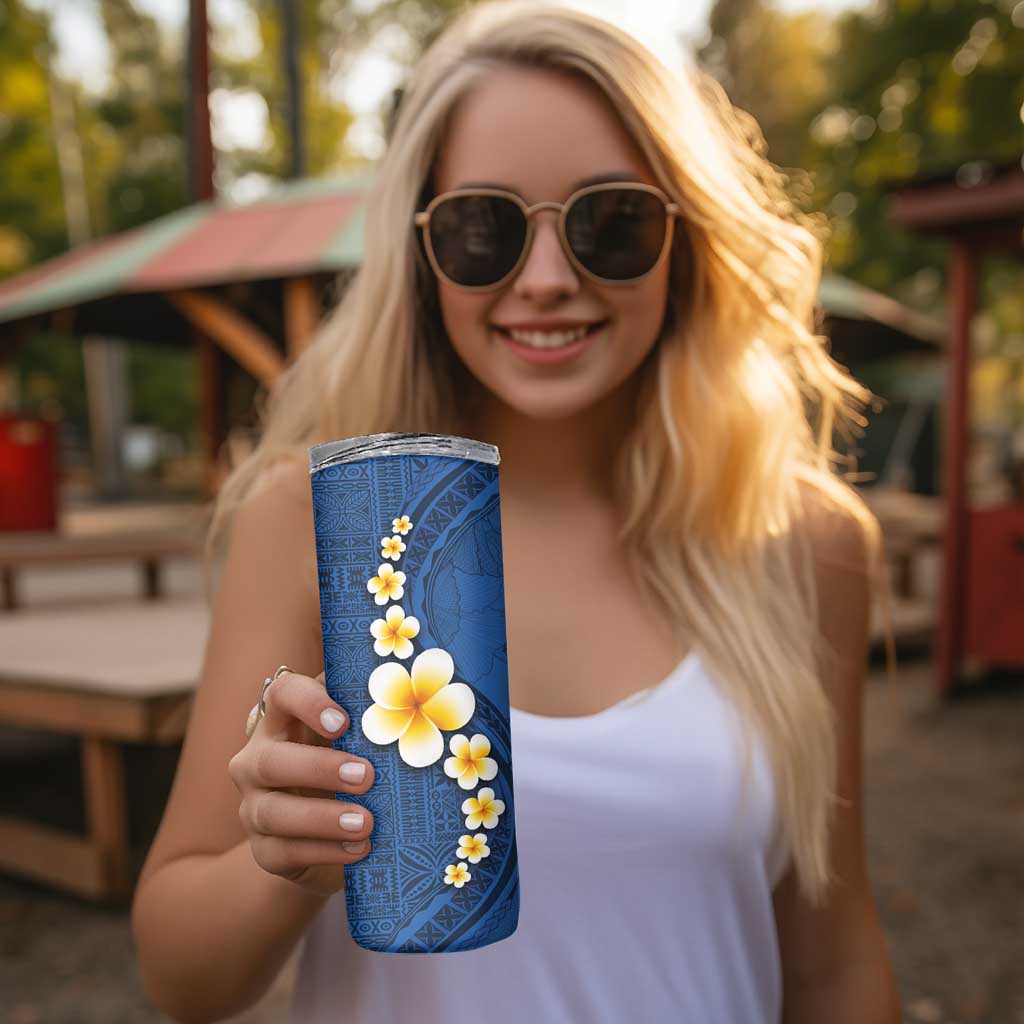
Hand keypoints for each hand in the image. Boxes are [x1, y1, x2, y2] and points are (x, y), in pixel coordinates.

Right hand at [228, 669, 374, 894]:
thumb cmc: (349, 766)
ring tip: (366, 822)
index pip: (281, 694)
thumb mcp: (357, 738)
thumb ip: (370, 713)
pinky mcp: (264, 850)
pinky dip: (323, 852)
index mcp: (282, 721)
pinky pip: (283, 852)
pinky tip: (358, 848)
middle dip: (319, 768)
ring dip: (322, 818)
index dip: (308, 703)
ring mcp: (254, 807)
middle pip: (271, 760)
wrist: (328, 834)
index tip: (344, 722)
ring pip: (272, 812)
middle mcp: (257, 760)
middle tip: (367, 776)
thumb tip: (411, 688)